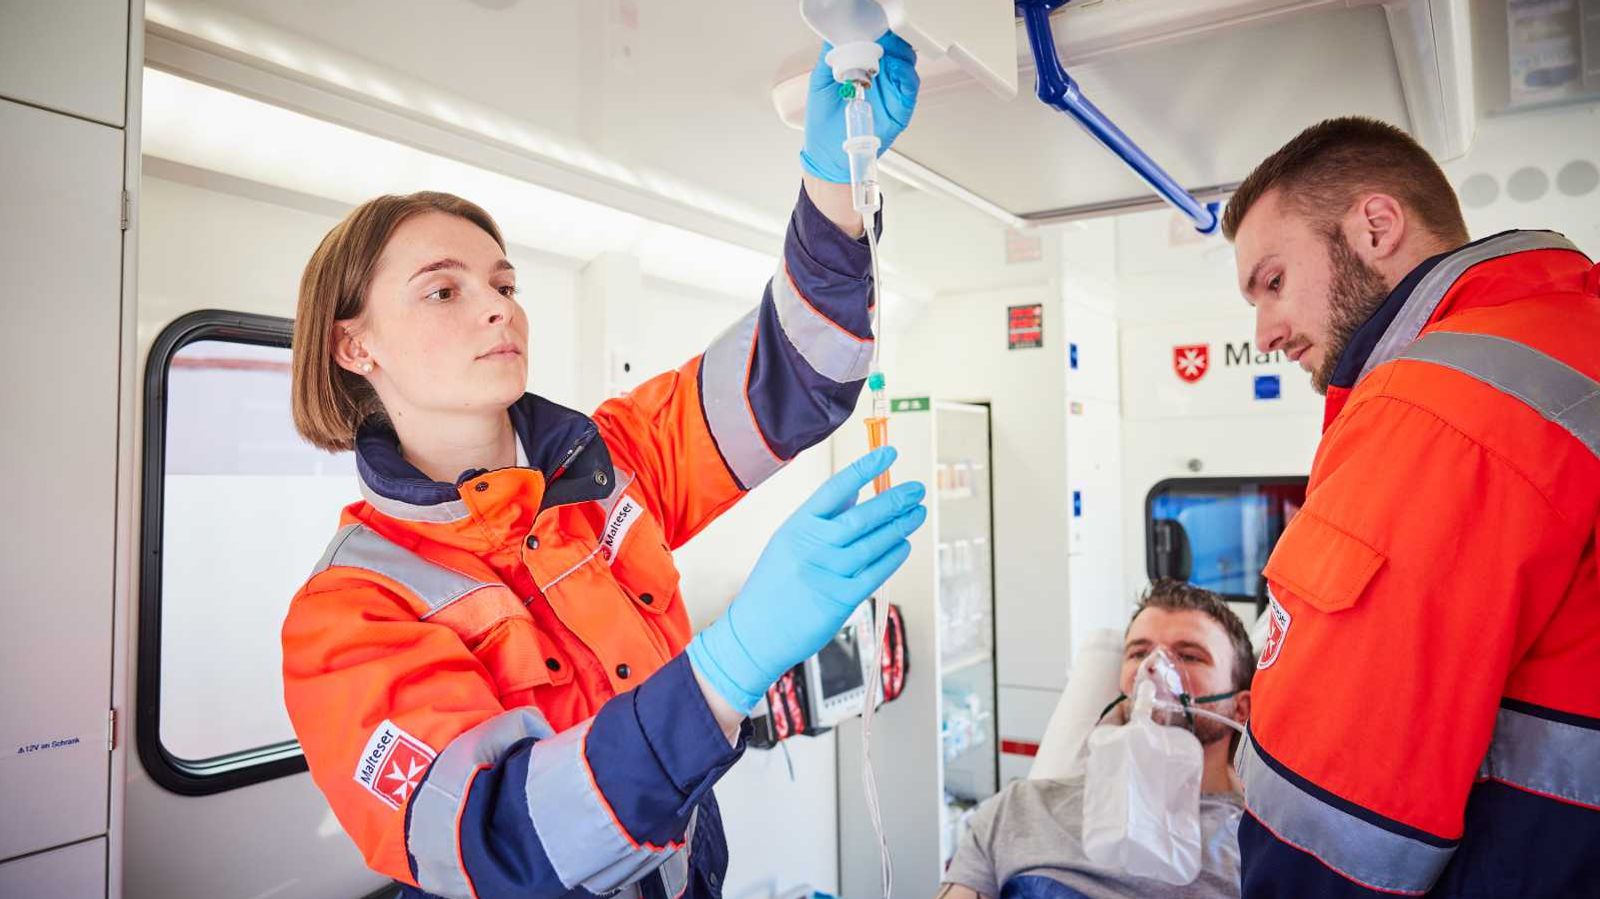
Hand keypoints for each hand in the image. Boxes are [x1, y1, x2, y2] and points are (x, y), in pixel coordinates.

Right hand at [687, 447, 926, 712]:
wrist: (755, 633)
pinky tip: (905, 545)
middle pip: (862, 516)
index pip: (836, 488)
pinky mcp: (840, 600)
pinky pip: (875, 572)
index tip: (889, 454)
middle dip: (895, 500)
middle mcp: (812, 546)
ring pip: (874, 543)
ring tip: (917, 514)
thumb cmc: (773, 584)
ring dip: (900, 526)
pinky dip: (893, 557)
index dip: (865, 468)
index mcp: (797, 526)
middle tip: (917, 490)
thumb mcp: (787, 542)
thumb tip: (856, 493)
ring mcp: (827, 573)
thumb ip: (820, 519)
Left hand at [799, 32, 918, 183]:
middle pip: (895, 48)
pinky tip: (896, 70)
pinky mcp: (900, 108)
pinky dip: (906, 74)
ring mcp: (892, 91)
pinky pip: (910, 86)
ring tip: (888, 50)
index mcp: (861, 67)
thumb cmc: (823, 122)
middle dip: (891, 38)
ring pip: (906, 63)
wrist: (828, 155)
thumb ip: (830, 56)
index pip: (875, 41)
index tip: (872, 24)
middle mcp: (880, 77)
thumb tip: (836, 32)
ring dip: (900, 53)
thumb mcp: (820, 81)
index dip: (875, 31)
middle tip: (882, 34)